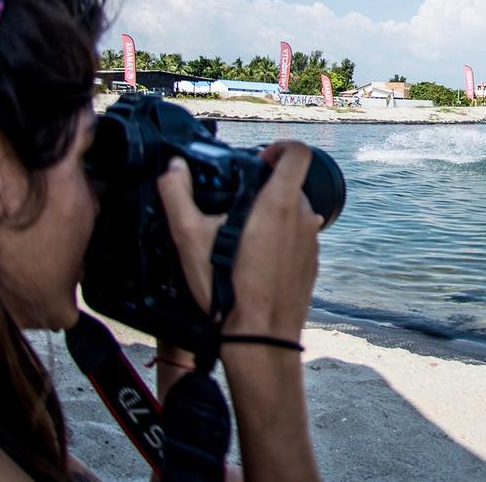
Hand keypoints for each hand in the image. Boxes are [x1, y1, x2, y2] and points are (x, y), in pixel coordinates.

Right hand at [157, 142, 322, 342]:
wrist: (260, 338)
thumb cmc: (227, 288)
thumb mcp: (190, 239)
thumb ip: (177, 195)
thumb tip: (173, 169)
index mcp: (280, 203)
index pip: (298, 152)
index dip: (280, 147)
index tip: (259, 159)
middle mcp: (304, 217)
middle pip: (291, 185)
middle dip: (265, 189)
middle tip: (235, 207)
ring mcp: (312, 242)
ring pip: (294, 213)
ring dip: (272, 217)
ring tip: (240, 240)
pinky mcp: (312, 264)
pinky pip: (298, 240)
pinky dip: (280, 242)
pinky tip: (254, 263)